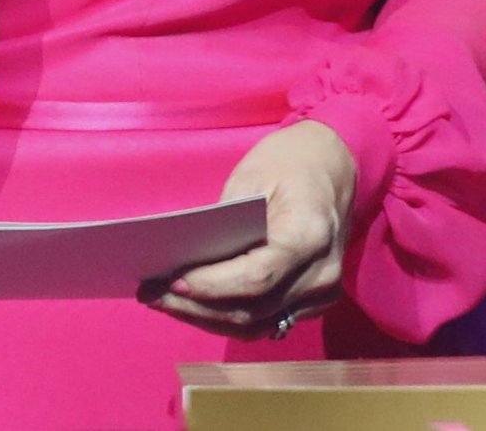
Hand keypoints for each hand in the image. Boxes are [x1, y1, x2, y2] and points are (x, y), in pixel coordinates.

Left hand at [139, 122, 356, 339]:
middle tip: (151, 294)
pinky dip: (227, 316)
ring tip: (163, 302)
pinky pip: (267, 321)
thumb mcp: (252, 175)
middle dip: (197, 307)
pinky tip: (194, 303)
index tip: (172, 282)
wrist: (335, 164)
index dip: (212, 285)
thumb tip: (184, 259)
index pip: (257, 276)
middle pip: (253, 309)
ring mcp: (322, 294)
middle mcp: (322, 273)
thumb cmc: (288, 162)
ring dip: (206, 319)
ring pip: (257, 324)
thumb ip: (225, 222)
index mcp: (310, 233)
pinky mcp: (313, 303)